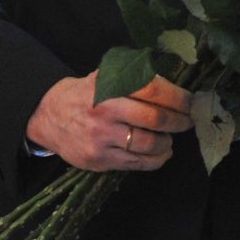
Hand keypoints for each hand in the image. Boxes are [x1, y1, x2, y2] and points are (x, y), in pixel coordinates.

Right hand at [26, 72, 192, 172]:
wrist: (48, 115)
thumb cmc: (85, 94)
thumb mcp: (104, 76)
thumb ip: (133, 78)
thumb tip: (174, 85)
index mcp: (110, 85)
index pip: (153, 90)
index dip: (178, 98)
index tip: (191, 103)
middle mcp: (106, 110)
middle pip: (154, 118)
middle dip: (178, 121)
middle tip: (187, 122)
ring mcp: (102, 137)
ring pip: (148, 144)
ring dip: (167, 143)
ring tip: (169, 139)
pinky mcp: (99, 159)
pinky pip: (136, 163)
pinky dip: (156, 160)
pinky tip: (161, 154)